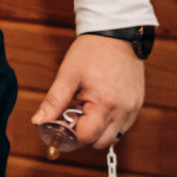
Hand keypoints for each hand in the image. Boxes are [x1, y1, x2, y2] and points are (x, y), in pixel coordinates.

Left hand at [31, 34, 144, 149]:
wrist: (116, 33)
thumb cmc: (91, 51)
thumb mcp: (67, 75)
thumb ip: (53, 102)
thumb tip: (38, 122)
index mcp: (104, 103)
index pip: (86, 137)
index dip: (70, 133)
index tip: (62, 122)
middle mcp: (123, 110)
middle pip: (101, 142)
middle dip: (84, 134)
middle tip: (75, 113)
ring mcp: (133, 109)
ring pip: (114, 137)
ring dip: (99, 130)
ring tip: (89, 107)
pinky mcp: (138, 104)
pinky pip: (124, 126)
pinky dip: (111, 123)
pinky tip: (101, 106)